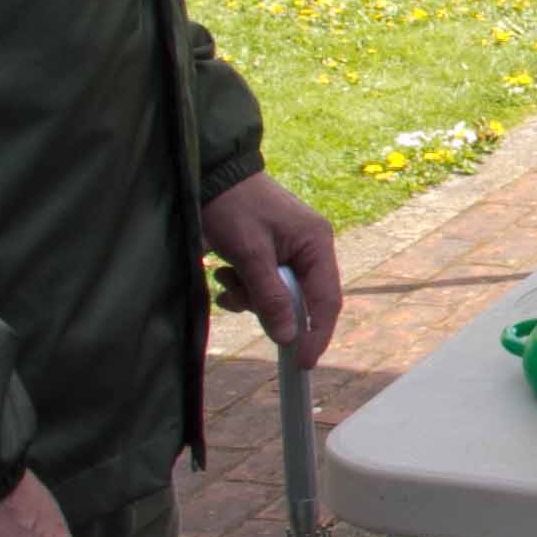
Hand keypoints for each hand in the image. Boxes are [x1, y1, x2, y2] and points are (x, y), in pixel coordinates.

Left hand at [207, 172, 343, 366]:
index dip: (316, 334)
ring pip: (277, 296)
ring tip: (225, 274)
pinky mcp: (271, 253)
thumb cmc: (233, 206)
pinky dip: (243, 286)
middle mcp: (310, 248)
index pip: (326, 300)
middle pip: (299, 300)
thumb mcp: (249, 254)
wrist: (209, 174)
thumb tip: (288, 337)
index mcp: (316, 243)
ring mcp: (291, 250)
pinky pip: (264, 285)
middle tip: (237, 296)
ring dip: (249, 294)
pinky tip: (225, 272)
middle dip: (265, 306)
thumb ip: (271, 297)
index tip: (302, 362)